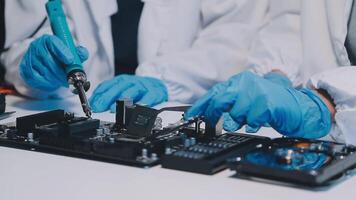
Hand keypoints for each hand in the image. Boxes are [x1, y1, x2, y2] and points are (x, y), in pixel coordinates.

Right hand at [20, 34, 88, 90]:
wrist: (43, 64)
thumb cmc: (58, 57)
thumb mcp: (70, 53)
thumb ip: (78, 53)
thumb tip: (82, 53)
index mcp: (48, 39)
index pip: (54, 43)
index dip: (63, 52)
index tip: (70, 60)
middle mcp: (37, 46)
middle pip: (50, 60)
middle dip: (62, 72)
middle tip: (70, 78)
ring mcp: (30, 58)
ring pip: (45, 71)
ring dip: (57, 78)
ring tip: (63, 80)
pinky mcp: (26, 69)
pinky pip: (38, 79)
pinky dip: (49, 83)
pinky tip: (54, 81)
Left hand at [89, 75, 167, 112]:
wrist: (158, 84)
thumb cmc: (138, 88)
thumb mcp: (122, 88)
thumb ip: (109, 94)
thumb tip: (94, 103)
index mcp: (122, 80)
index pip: (107, 85)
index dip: (99, 94)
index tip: (92, 104)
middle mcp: (132, 82)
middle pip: (118, 88)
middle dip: (107, 97)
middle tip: (99, 107)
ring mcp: (143, 86)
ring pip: (132, 91)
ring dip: (123, 99)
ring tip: (114, 108)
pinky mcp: (154, 92)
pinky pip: (150, 96)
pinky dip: (145, 101)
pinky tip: (139, 106)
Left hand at [185, 71, 331, 138]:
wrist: (297, 105)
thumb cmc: (270, 103)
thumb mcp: (247, 99)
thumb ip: (229, 103)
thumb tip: (209, 113)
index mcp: (240, 80)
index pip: (215, 91)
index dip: (201, 105)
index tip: (191, 115)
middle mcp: (247, 83)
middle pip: (221, 100)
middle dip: (215, 115)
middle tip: (213, 125)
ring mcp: (257, 92)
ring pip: (236, 114)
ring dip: (240, 121)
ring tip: (249, 118)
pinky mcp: (267, 104)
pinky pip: (251, 121)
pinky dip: (253, 124)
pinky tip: (259, 120)